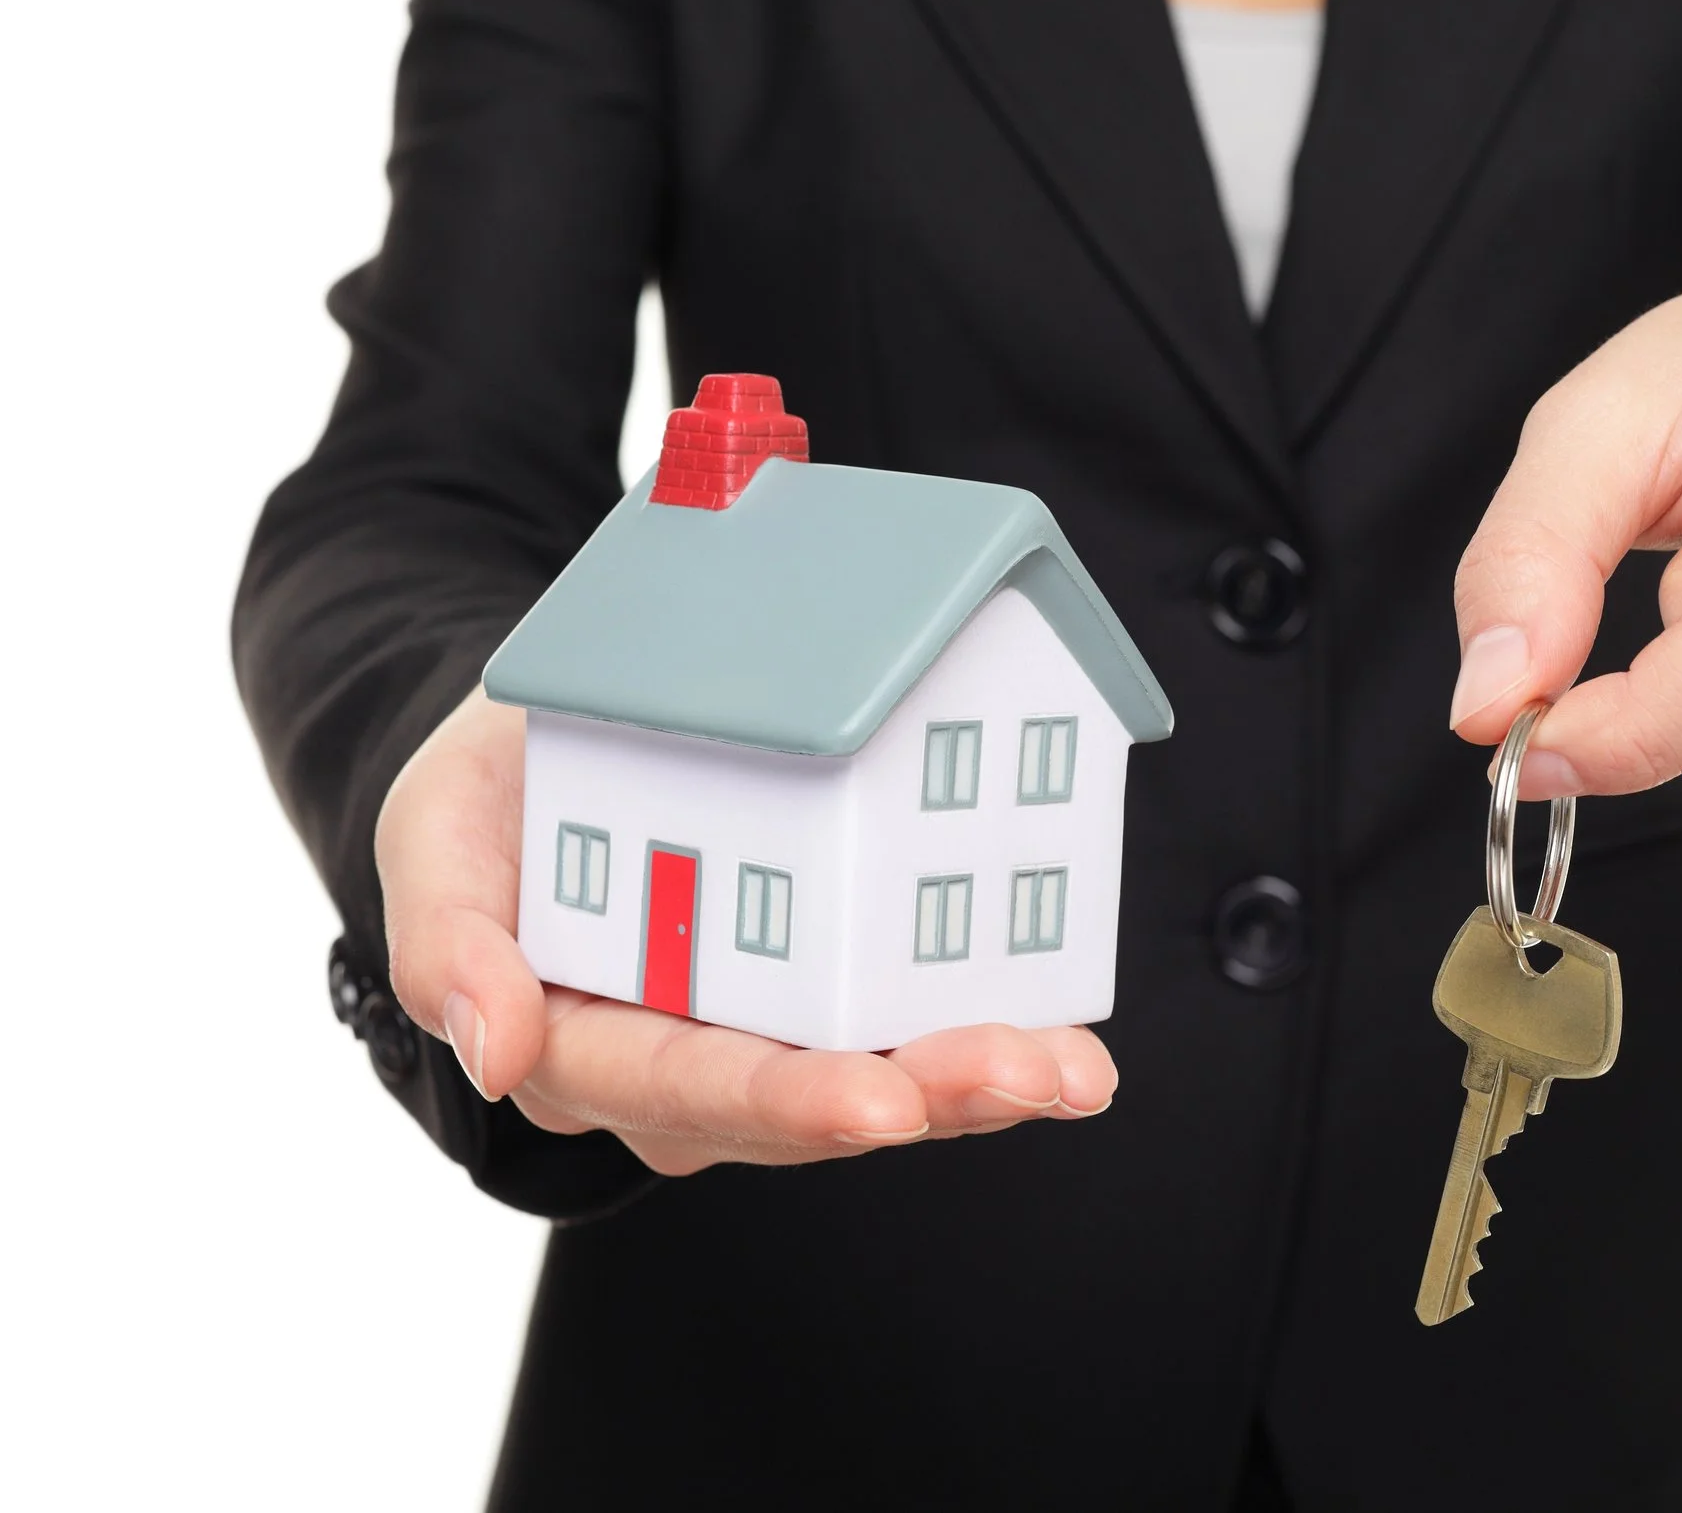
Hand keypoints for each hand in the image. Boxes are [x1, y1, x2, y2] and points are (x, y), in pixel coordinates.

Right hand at [376, 689, 1117, 1174]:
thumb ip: (447, 941)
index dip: (785, 1098)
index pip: (684, 1085)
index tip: (881, 1098)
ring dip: (980, 1080)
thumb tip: (496, 1050)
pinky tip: (1069, 1037)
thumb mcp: (434, 833)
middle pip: (808, 1104)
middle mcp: (680, 1067)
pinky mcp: (827, 999)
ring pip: (878, 1081)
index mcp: (576, 1041)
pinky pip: (909, 1030)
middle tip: (1031, 1073)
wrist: (541, 750)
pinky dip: (990, 1030)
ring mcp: (762, 1039)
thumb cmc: (489, 799)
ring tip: (1073, 1069)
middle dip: (929, 1095)